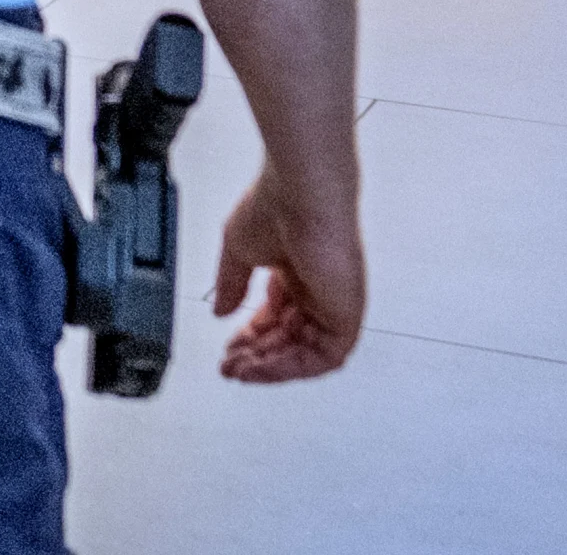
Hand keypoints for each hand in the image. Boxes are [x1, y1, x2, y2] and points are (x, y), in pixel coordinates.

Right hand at [212, 163, 364, 383]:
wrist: (301, 194)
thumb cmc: (274, 205)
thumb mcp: (237, 250)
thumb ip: (230, 285)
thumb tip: (220, 311)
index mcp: (293, 272)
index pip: (273, 318)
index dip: (248, 337)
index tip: (228, 350)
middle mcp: (315, 289)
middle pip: (286, 339)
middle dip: (256, 357)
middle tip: (231, 368)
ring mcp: (332, 303)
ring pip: (305, 354)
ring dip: (271, 367)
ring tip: (242, 372)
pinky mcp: (346, 316)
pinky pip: (324, 357)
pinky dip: (293, 367)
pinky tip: (264, 368)